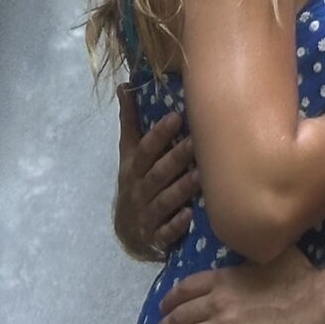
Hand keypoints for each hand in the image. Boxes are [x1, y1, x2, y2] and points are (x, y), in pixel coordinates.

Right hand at [115, 91, 199, 260]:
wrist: (129, 234)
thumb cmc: (136, 183)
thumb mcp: (129, 154)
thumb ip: (130, 122)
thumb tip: (124, 85)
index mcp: (133, 170)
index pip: (144, 150)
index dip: (158, 135)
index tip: (176, 116)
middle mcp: (139, 192)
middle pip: (157, 174)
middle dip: (175, 158)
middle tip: (195, 142)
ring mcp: (146, 216)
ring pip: (164, 201)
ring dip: (180, 189)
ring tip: (199, 176)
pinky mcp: (156, 238)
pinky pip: (166, 233)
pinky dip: (176, 225)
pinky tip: (190, 216)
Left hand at [150, 245, 324, 323]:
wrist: (316, 304)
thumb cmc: (299, 277)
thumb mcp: (271, 256)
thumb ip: (250, 257)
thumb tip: (247, 249)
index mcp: (225, 277)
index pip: (185, 289)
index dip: (170, 300)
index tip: (162, 308)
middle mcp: (218, 301)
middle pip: (178, 317)